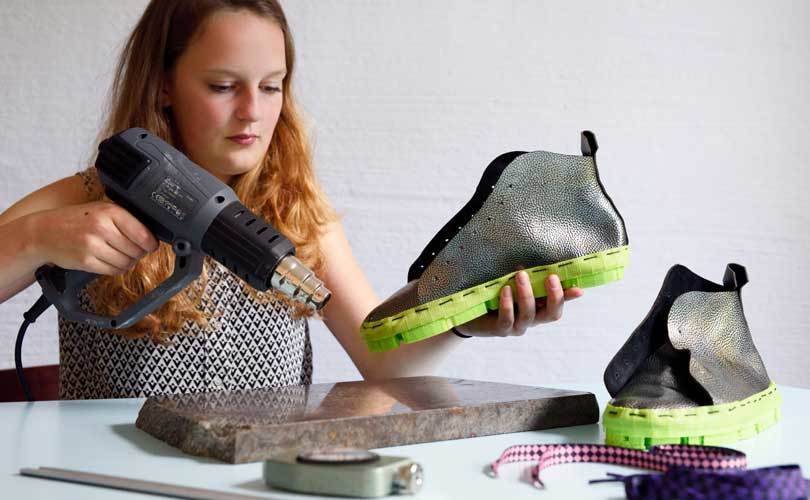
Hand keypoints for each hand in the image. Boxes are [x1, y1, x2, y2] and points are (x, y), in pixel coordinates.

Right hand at [30, 201, 158, 274]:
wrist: (44, 232)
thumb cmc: (76, 220)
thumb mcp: (101, 210)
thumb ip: (125, 219)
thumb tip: (152, 236)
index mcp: (110, 212)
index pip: (144, 234)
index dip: (151, 243)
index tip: (151, 245)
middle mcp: (102, 228)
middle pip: (137, 251)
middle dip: (139, 253)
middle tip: (133, 250)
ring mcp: (93, 246)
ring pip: (127, 263)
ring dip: (128, 262)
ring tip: (119, 255)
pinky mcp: (86, 261)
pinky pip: (113, 271)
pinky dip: (116, 268)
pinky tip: (109, 260)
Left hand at [454, 271, 582, 337]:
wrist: (471, 314)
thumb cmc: (496, 296)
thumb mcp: (513, 285)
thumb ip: (526, 279)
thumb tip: (531, 268)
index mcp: (539, 309)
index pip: (558, 304)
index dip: (568, 298)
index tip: (578, 289)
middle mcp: (532, 320)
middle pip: (551, 314)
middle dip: (554, 296)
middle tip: (550, 277)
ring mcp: (517, 327)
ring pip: (529, 314)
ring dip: (527, 294)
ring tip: (520, 275)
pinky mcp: (501, 330)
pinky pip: (507, 319)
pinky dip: (508, 304)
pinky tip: (506, 289)